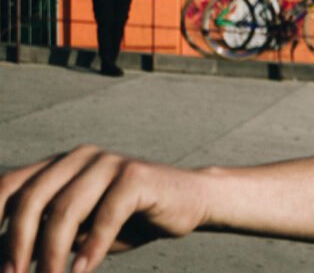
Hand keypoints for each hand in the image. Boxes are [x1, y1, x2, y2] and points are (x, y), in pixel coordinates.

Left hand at [0, 145, 209, 272]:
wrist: (189, 200)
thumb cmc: (128, 219)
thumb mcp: (81, 228)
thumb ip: (46, 233)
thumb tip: (7, 260)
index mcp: (59, 164)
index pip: (9, 186)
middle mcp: (80, 156)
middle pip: (32, 198)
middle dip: (17, 243)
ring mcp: (109, 162)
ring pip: (66, 209)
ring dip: (51, 253)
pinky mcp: (136, 176)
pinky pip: (106, 215)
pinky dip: (92, 247)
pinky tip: (83, 270)